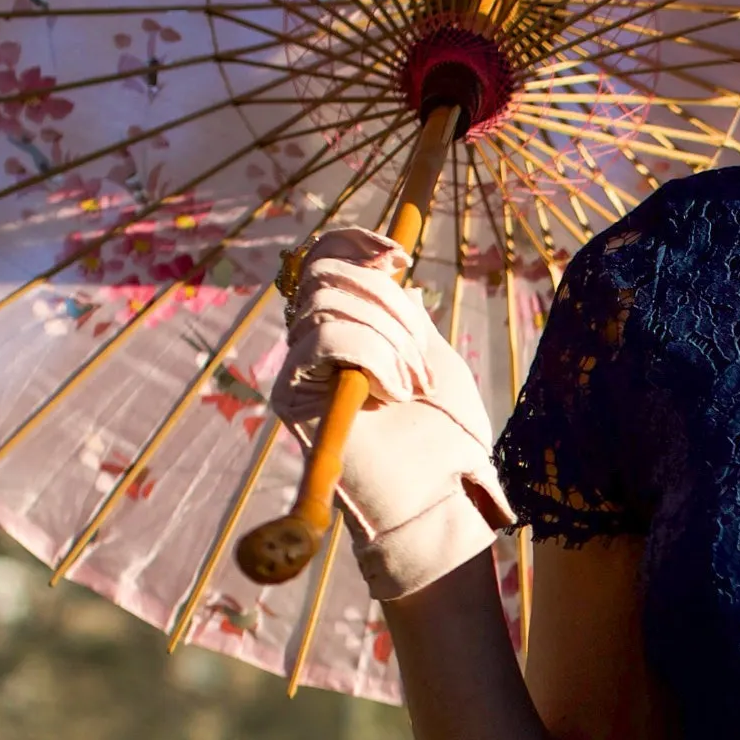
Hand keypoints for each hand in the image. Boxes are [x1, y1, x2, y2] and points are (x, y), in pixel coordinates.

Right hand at [274, 225, 512, 601]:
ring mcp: (300, 370)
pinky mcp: (293, 397)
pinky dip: (371, 357)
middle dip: (386, 303)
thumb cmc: (446, 440)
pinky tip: (392, 393)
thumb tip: (386, 263)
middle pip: (325, 274)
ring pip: (329, 304)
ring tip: (410, 386)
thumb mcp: (434, 357)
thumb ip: (403, 312)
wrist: (441, 497)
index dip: (354, 242)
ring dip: (387, 338)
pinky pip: (325, 340)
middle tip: (419, 360)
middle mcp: (314, 345)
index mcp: (347, 328)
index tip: (398, 254)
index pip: (324, 259)